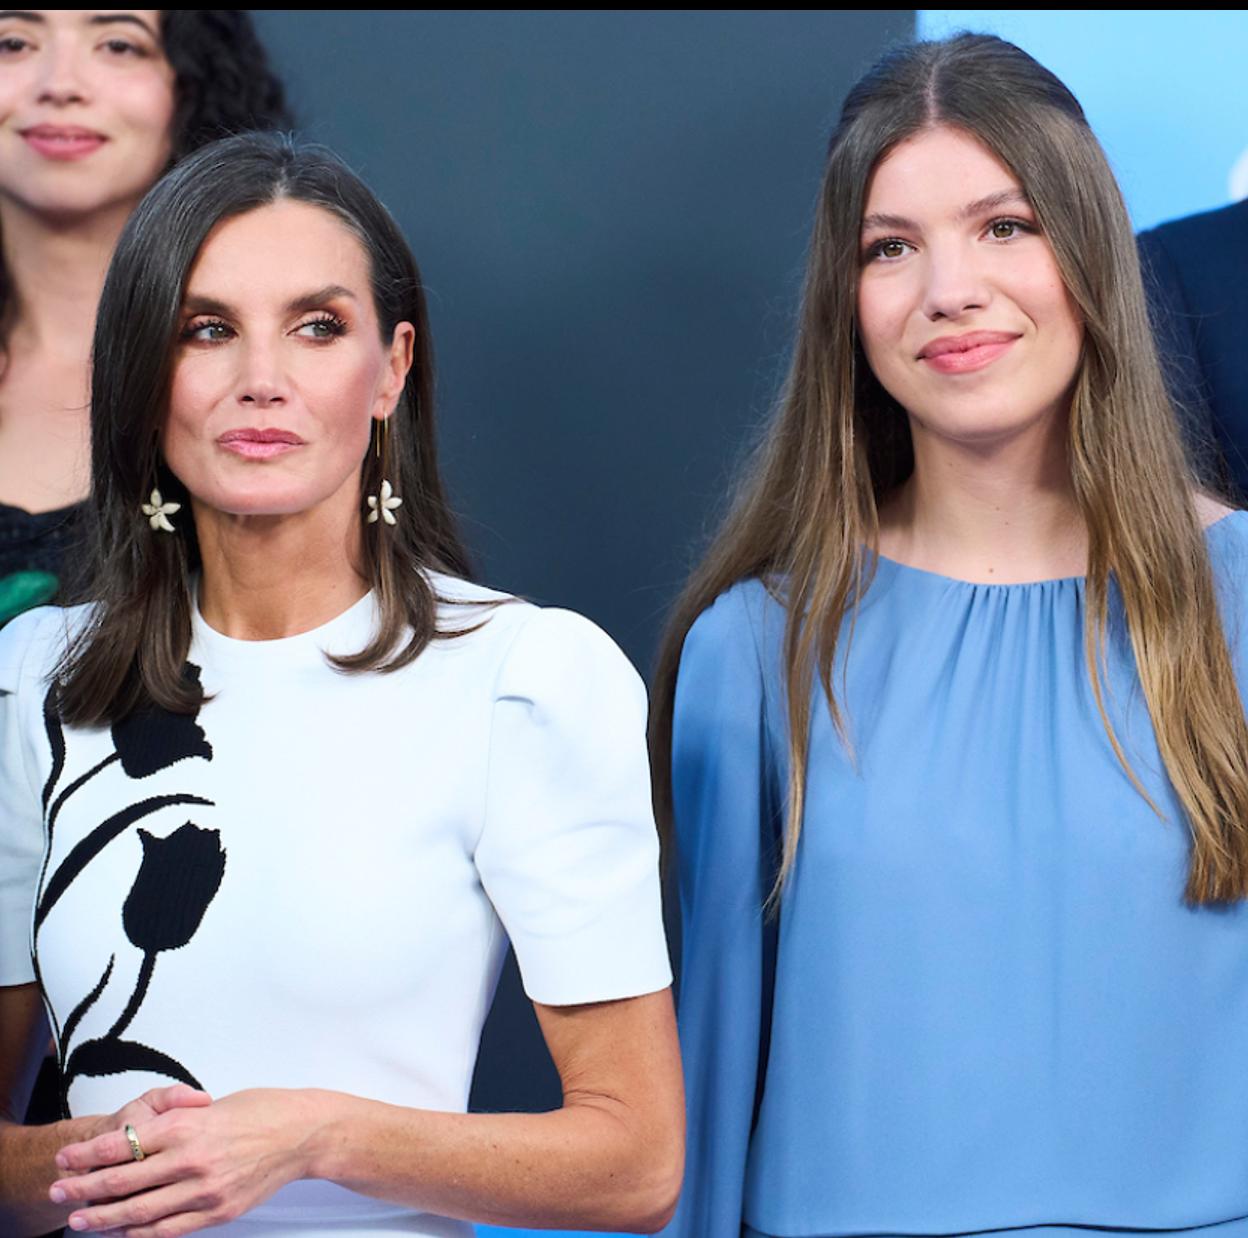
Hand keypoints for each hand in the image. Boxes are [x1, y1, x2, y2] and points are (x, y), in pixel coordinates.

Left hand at [49, 1088, 315, 1236]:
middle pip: (123, 1181)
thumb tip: (147, 1136)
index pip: (124, 1143)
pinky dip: (141, 1233)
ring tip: (80, 1222)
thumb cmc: (264, 1110)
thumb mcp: (215, 1105)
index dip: (88, 1154)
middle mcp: (191, 1159)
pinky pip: (169, 1229)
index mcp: (188, 1124)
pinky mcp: (218, 1212)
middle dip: (84, 1189)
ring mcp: (204, 1190)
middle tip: (59, 1194)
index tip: (66, 1158)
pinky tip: (124, 1233)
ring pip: (140, 1211)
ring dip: (105, 1219)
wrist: (304, 1134)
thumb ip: (179, 1121)